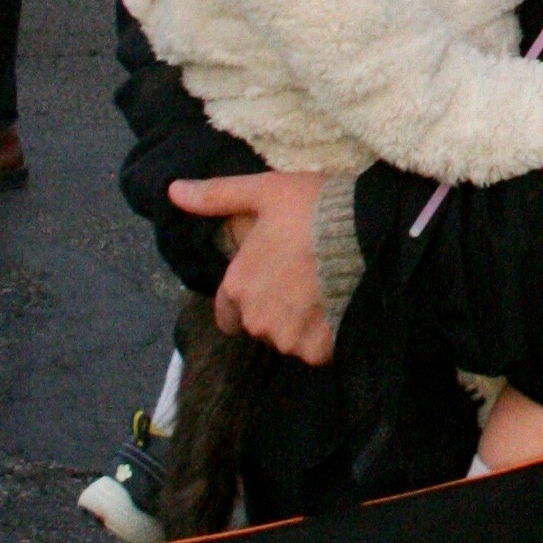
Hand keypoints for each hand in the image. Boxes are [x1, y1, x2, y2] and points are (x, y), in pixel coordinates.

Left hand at [169, 170, 332, 363]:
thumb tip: (173, 191)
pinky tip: (341, 307)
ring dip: (303, 324)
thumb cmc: (313, 208)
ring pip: (290, 339)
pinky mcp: (320, 350)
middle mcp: (257, 318)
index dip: (248, 298)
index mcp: (237, 286)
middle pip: (261, 325)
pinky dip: (327, 336)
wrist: (369, 231)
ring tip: (327, 292)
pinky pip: (318, 350)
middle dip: (278, 309)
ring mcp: (289, 338)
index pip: (227, 314)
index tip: (273, 280)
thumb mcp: (264, 192)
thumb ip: (216, 196)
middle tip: (306, 280)